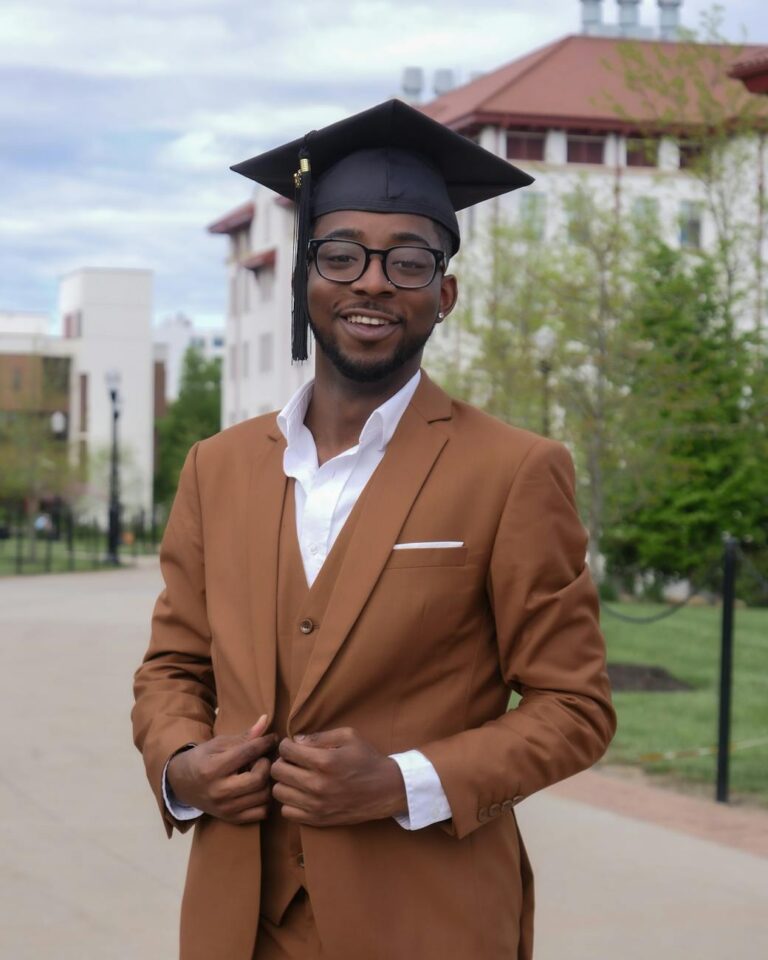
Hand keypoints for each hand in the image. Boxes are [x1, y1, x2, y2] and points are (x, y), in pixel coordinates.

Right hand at [167, 714, 276, 823]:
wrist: (182, 785)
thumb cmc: (202, 759)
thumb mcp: (218, 744)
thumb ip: (244, 736)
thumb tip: (265, 719)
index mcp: (212, 769)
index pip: (248, 753)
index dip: (265, 742)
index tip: (273, 738)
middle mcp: (219, 792)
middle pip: (258, 779)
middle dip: (265, 765)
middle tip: (261, 759)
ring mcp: (225, 809)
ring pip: (263, 796)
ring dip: (267, 782)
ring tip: (259, 773)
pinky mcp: (231, 819)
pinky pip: (261, 812)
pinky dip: (265, 800)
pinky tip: (258, 789)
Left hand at [271, 727, 406, 826]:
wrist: (386, 790)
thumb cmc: (367, 759)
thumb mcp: (349, 737)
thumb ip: (320, 736)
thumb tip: (296, 740)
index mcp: (324, 761)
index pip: (286, 751)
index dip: (286, 745)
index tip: (293, 746)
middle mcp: (317, 785)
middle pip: (278, 771)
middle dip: (283, 762)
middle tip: (294, 761)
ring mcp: (316, 805)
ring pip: (279, 792)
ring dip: (285, 782)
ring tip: (296, 777)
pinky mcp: (318, 820)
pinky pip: (287, 812)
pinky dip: (290, 801)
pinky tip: (301, 794)